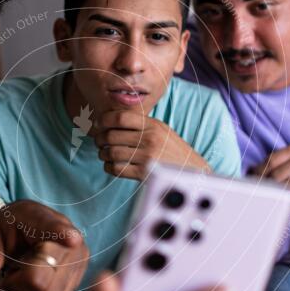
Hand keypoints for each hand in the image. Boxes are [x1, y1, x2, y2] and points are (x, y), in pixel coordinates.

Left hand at [0, 201, 89, 290]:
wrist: (29, 232)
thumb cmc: (9, 231)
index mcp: (39, 217)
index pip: (53, 227)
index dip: (63, 235)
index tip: (72, 240)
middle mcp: (67, 233)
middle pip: (41, 276)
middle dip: (18, 281)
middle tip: (9, 271)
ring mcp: (78, 254)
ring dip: (29, 289)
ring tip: (23, 272)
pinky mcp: (81, 272)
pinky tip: (35, 278)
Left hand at [94, 110, 209, 180]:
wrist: (191, 170)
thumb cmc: (171, 150)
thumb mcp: (160, 130)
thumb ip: (140, 124)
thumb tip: (110, 120)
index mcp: (153, 125)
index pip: (120, 117)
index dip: (104, 120)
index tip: (98, 125)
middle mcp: (149, 139)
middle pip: (112, 135)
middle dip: (99, 139)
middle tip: (98, 142)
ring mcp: (147, 157)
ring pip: (111, 153)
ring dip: (103, 154)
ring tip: (104, 154)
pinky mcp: (144, 173)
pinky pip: (117, 169)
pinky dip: (109, 167)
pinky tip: (111, 165)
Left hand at [250, 142, 289, 202]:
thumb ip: (285, 159)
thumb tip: (256, 170)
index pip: (271, 161)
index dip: (257, 172)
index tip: (249, 181)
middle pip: (275, 175)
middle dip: (263, 186)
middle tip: (255, 194)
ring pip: (285, 187)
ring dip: (275, 195)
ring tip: (267, 199)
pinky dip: (289, 201)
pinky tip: (285, 203)